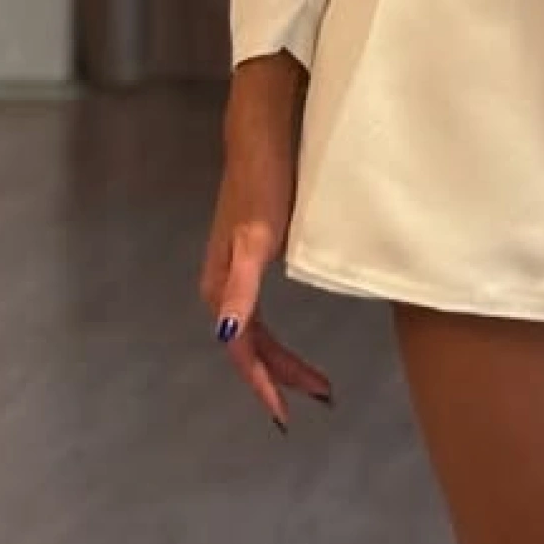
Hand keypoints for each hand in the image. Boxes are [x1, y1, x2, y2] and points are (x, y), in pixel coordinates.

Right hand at [201, 67, 335, 435]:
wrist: (263, 130)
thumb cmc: (264, 178)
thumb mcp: (257, 235)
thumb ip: (242, 286)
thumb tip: (229, 335)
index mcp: (221, 285)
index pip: (242, 351)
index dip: (263, 383)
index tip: (285, 414)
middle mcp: (223, 284)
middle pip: (251, 346)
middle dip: (281, 376)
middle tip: (321, 395)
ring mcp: (235, 270)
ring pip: (256, 333)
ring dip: (282, 359)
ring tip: (315, 381)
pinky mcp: (250, 256)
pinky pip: (260, 314)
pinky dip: (277, 337)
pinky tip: (292, 342)